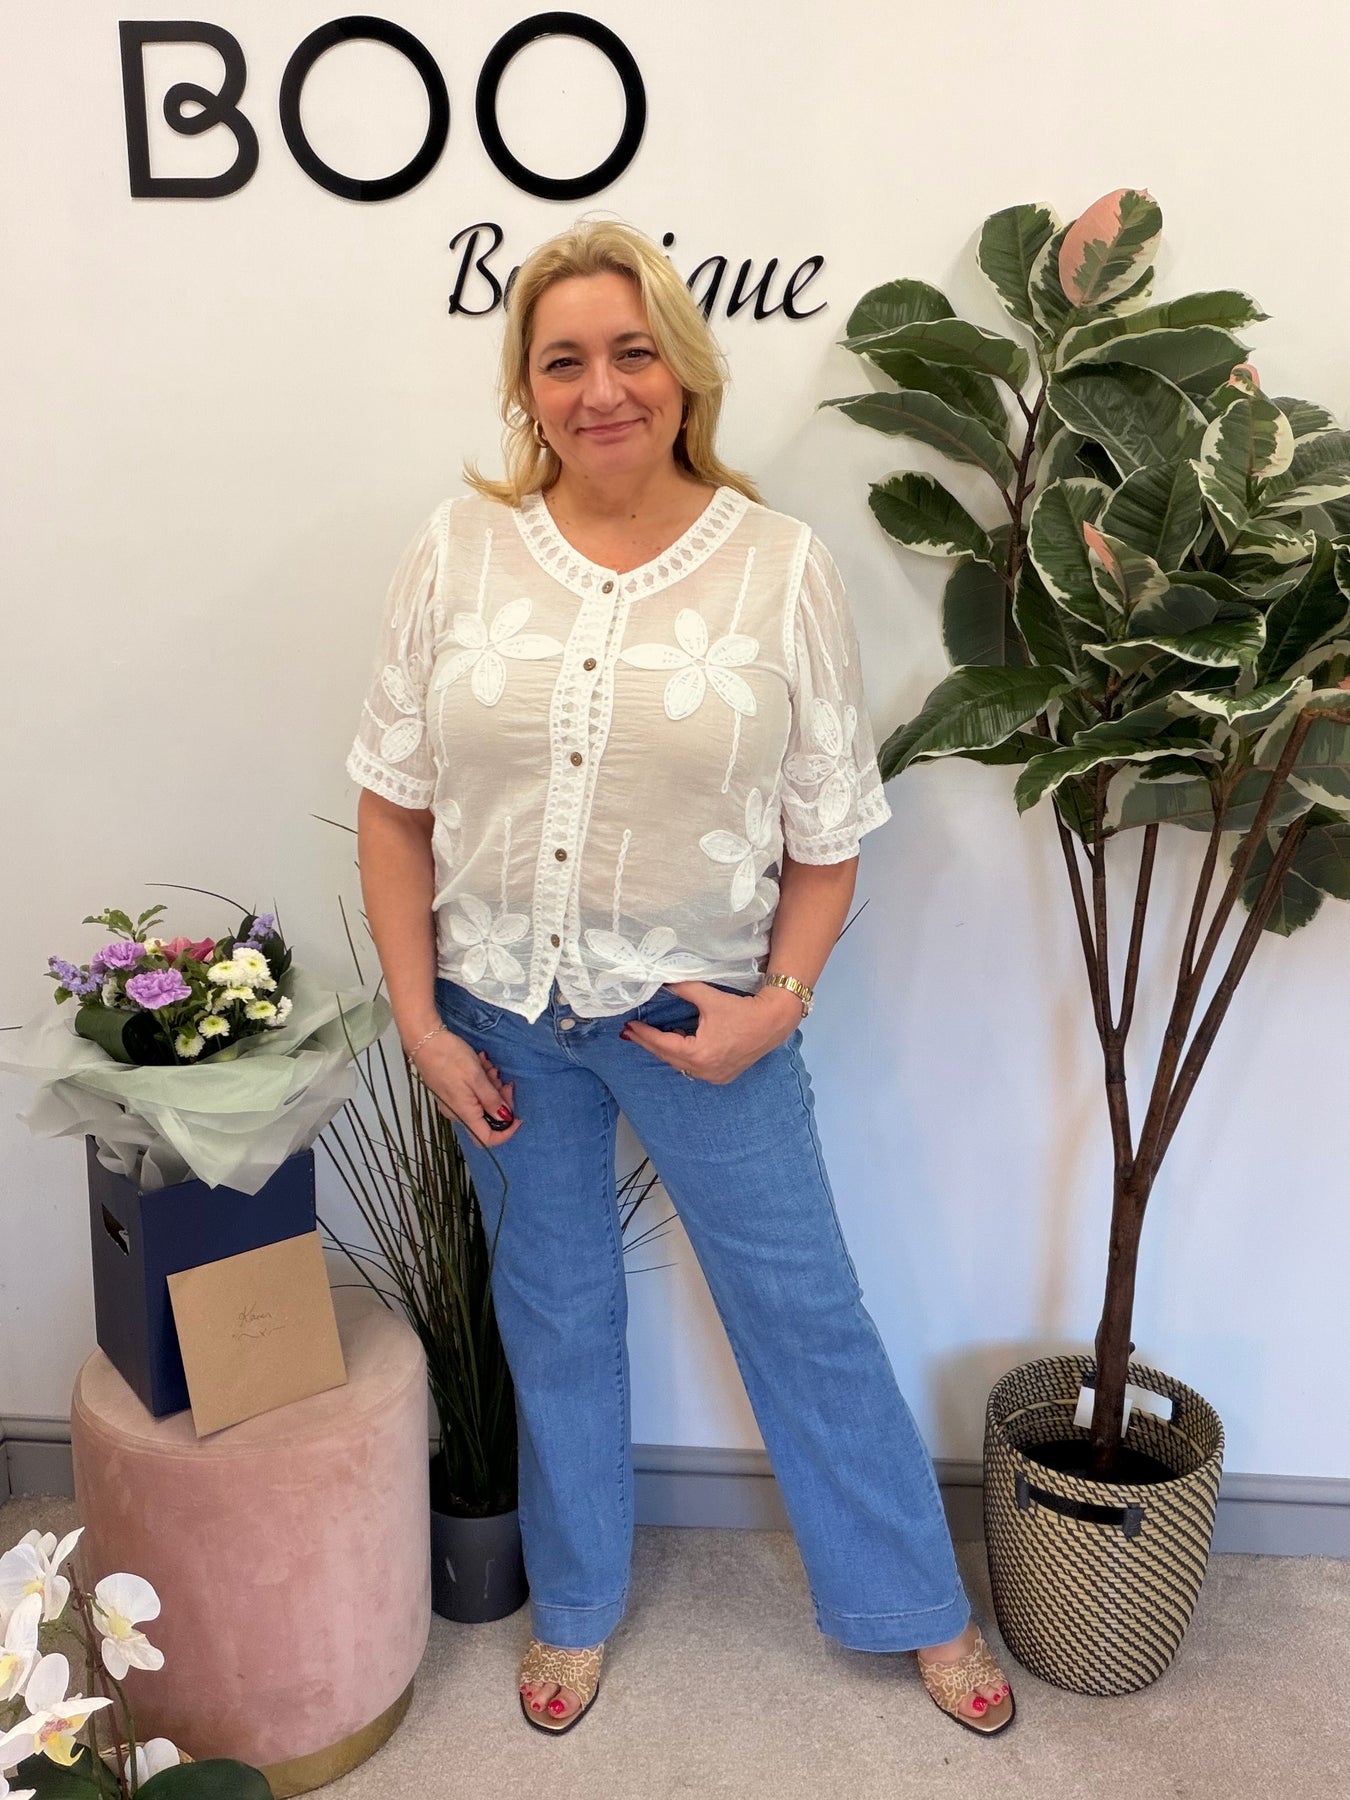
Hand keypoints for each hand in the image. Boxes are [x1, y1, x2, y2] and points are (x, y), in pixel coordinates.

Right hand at [411, 1029, 521, 1146]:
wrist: (425, 1041)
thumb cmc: (449, 1057)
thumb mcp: (477, 1077)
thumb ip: (492, 1100)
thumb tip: (505, 1118)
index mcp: (464, 1113)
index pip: (487, 1139)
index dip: (506, 1132)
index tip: (517, 1116)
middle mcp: (457, 1113)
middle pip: (488, 1118)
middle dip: (500, 1101)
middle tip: (503, 1081)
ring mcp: (454, 1102)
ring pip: (481, 1103)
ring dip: (491, 1087)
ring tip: (488, 1067)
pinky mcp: (452, 1091)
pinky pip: (472, 1093)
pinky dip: (481, 1082)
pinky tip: (480, 1065)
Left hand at [618, 981, 801, 1083]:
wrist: (773, 1022)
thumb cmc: (742, 1010)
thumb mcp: (709, 998)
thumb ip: (684, 989)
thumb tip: (663, 981)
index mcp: (698, 1053)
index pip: (662, 1044)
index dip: (644, 1035)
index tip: (629, 1027)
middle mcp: (704, 1070)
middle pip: (668, 1057)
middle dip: (649, 1043)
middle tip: (632, 1033)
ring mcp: (713, 1077)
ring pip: (680, 1065)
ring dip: (666, 1051)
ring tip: (651, 1037)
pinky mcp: (722, 1076)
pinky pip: (694, 1069)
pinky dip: (683, 1058)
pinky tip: (679, 1045)